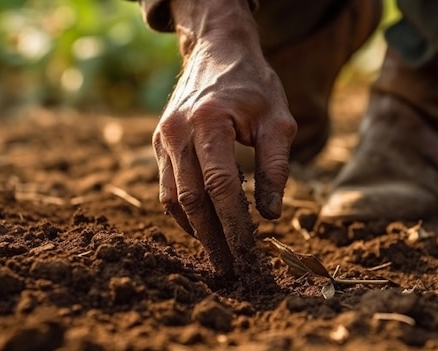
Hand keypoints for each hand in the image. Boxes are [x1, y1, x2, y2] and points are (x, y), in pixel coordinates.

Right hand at [152, 0, 296, 273]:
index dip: (235, 225)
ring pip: (174, 199)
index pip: (221, 187)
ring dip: (196, 231)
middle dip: (213, 238)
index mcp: (209, 123)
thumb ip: (275, 167)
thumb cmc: (253, 86)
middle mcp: (178, 132)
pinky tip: (202, 228)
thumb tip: (270, 215)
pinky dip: (184, 213)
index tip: (249, 253)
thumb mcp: (278, 120)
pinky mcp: (160, 143)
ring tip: (217, 254)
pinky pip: (167, 187)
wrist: (217, 52)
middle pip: (192, 200)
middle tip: (231, 267)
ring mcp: (164, 138)